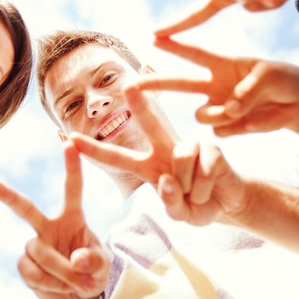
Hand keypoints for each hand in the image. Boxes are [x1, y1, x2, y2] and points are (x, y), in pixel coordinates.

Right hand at [0, 142, 108, 298]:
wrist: (76, 298)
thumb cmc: (91, 272)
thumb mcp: (102, 265)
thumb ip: (94, 259)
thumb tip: (76, 259)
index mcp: (72, 217)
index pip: (72, 188)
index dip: (72, 166)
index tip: (71, 143)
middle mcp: (49, 226)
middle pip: (26, 208)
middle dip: (8, 196)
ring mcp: (35, 244)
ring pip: (40, 251)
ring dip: (61, 271)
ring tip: (77, 283)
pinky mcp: (25, 264)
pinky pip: (32, 271)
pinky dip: (49, 283)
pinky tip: (56, 286)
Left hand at [71, 84, 246, 225]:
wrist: (230, 203)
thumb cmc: (197, 205)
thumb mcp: (179, 214)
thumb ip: (169, 204)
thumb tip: (167, 180)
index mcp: (148, 166)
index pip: (116, 158)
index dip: (93, 150)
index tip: (69, 138)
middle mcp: (164, 148)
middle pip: (150, 123)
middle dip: (140, 104)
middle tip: (129, 85)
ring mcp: (188, 145)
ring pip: (180, 158)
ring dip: (190, 187)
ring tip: (197, 193)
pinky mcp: (210, 147)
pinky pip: (203, 168)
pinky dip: (206, 187)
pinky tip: (211, 187)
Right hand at [137, 36, 298, 137]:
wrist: (297, 103)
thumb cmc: (281, 79)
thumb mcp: (269, 76)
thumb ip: (247, 90)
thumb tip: (230, 110)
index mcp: (222, 65)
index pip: (194, 54)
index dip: (175, 46)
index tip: (154, 38)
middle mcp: (213, 85)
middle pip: (179, 84)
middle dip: (155, 84)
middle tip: (131, 86)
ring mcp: (219, 107)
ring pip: (203, 115)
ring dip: (220, 116)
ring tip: (242, 112)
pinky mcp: (228, 127)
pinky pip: (221, 132)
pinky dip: (237, 128)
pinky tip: (253, 121)